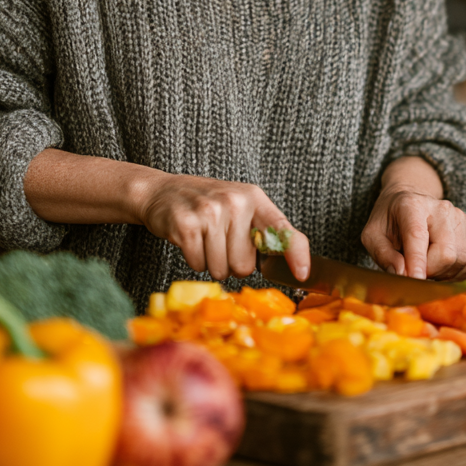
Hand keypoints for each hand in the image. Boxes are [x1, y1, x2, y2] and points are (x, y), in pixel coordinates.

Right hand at [140, 174, 310, 282]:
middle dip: (231, 263)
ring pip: (221, 269)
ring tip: (204, 239)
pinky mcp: (186, 224)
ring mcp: (210, 211)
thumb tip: (293, 265)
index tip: (303, 274)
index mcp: (254, 198)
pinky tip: (190, 239)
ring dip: (211, 263)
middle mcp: (236, 202)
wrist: (162, 191)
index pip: (281, 230)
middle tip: (219, 241)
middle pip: (245, 265)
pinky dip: (193, 260)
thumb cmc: (206, 204)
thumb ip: (263, 232)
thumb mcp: (240, 208)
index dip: (296, 254)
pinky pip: (198, 265)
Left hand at [361, 157, 465, 279]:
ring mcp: (460, 216)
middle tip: (415, 270)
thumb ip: (383, 255)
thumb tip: (402, 274)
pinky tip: (443, 266)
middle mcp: (440, 207)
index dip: (418, 261)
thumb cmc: (390, 222)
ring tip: (428, 265)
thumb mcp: (373, 235)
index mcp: (411, 205)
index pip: (417, 236)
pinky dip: (458, 272)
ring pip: (462, 260)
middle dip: (430, 272)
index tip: (416, 280)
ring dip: (444, 274)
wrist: (409, 202)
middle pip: (446, 254)